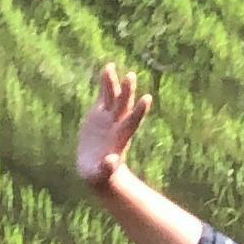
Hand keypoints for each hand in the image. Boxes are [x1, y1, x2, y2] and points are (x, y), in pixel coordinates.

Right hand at [77, 63, 152, 187]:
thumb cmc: (100, 177)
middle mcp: (117, 125)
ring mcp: (108, 119)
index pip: (131, 122)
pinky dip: (105, 84)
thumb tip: (111, 161)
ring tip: (112, 66)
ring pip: (113, 98)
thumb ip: (107, 168)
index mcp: (120, 139)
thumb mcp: (101, 175)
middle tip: (131, 76)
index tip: (147, 99)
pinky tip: (106, 69)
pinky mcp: (98, 115)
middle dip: (127, 92)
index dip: (138, 111)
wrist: (97, 170)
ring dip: (114, 83)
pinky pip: (103, 96)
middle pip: (123, 106)